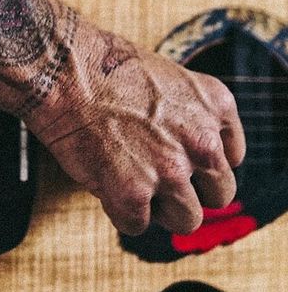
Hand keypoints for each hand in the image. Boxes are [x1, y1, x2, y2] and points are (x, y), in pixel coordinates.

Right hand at [24, 18, 245, 235]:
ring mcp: (170, 170)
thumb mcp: (164, 78)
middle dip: (188, 189)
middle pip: (220, 194)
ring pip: (187, 219)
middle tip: (153, 174)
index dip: (199, 161)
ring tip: (128, 181)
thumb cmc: (100, 66)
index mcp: (214, 105)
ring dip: (158, 208)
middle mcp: (201, 140)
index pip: (230, 157)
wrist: (62, 69)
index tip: (177, 157)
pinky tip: (104, 182)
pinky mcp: (133, 193)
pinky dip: (119, 211)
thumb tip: (178, 147)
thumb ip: (184, 114)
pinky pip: (137, 225)